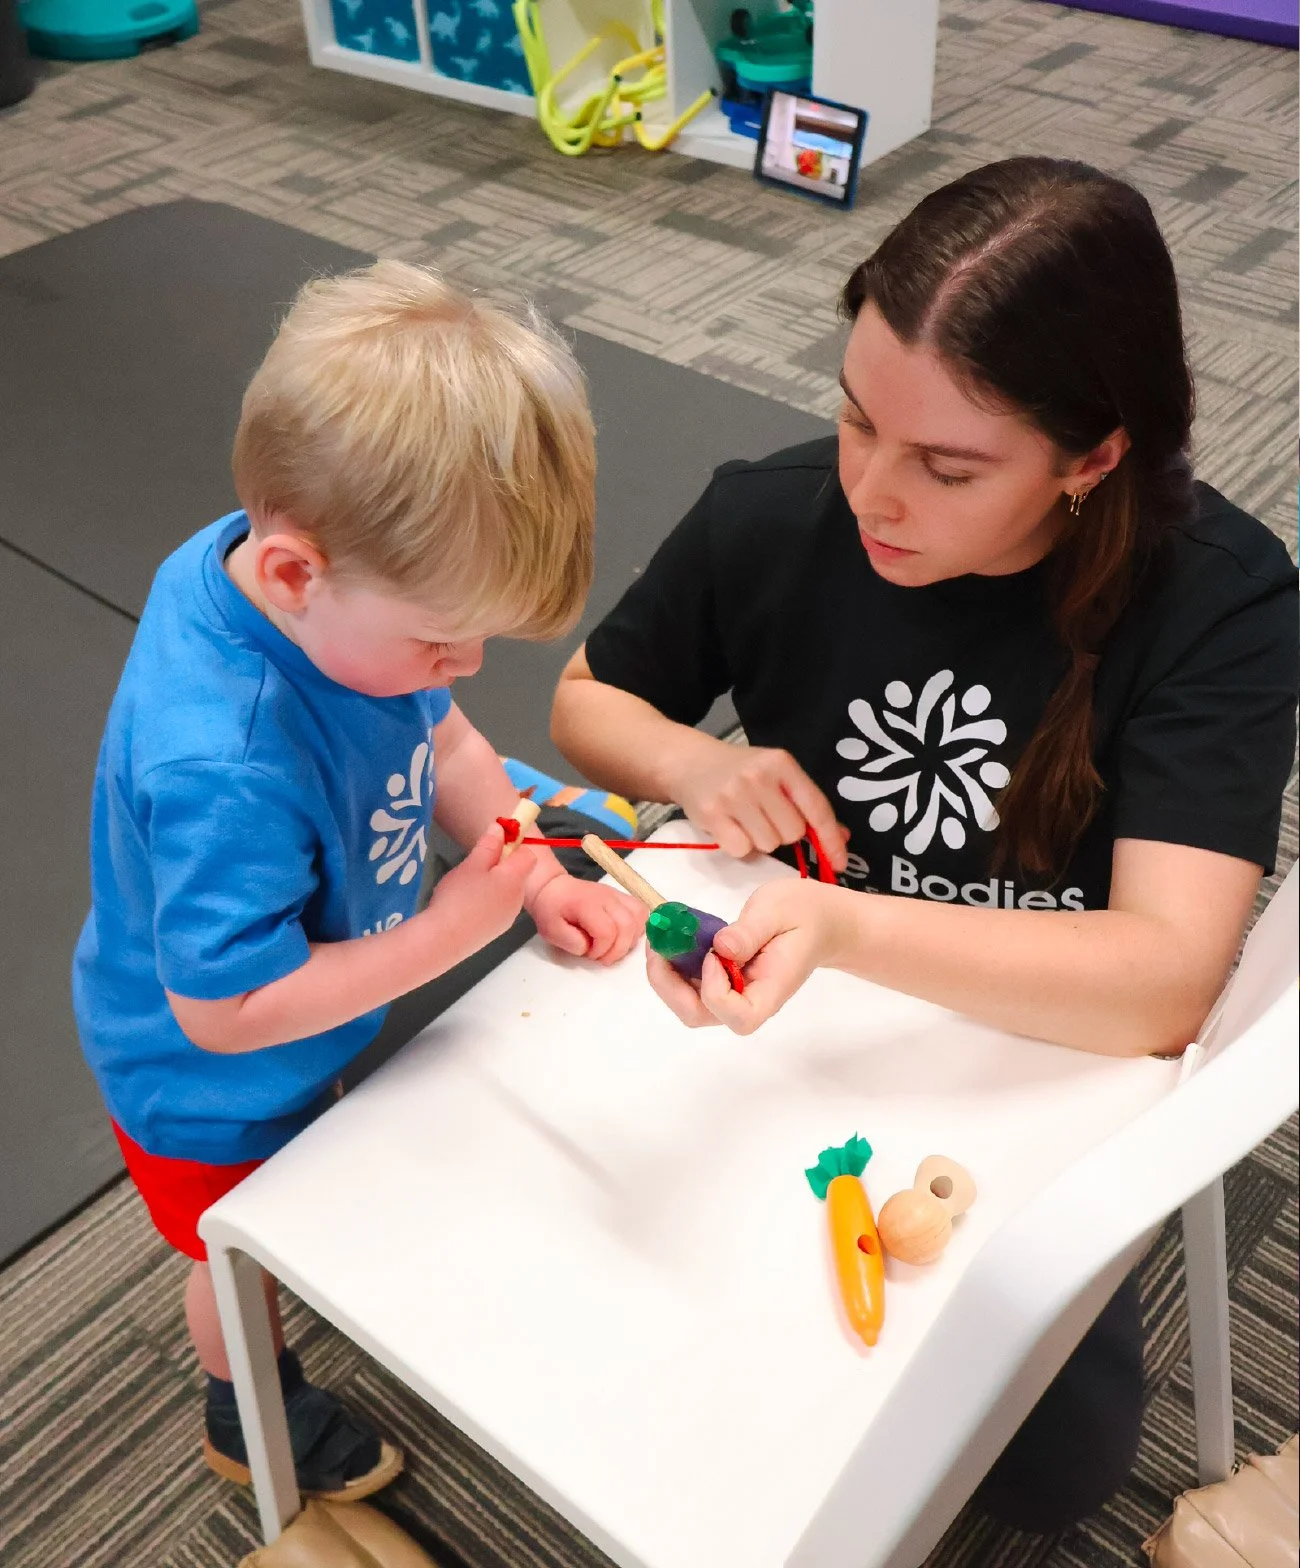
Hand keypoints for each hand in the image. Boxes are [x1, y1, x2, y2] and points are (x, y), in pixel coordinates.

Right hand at [424, 823, 535, 952]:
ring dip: (493, 885)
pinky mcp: (497, 930)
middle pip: (517, 874)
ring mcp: (509, 916)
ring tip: (466, 888)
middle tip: (473, 867)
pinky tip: (466, 907)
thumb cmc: (459, 896)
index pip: (528, 855)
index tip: (494, 844)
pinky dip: (487, 902)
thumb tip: (501, 828)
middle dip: (500, 866)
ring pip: (507, 891)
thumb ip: (489, 845)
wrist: (444, 939)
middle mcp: (518, 898)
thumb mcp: (472, 864)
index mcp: (515, 879)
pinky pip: (498, 908)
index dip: (514, 846)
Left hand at [528, 874, 646, 962]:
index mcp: (587, 904)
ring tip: (614, 946)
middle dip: (618, 949)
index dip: (602, 950)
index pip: (607, 931)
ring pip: (639, 917)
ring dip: (630, 939)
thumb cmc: (551, 910)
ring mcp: (617, 895)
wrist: (553, 889)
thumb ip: (571, 943)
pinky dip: (637, 927)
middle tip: (603, 956)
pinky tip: (624, 935)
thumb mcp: (551, 931)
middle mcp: (606, 897)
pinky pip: (641, 911)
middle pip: (627, 925)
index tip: (590, 954)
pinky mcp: (622, 896)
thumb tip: (589, 949)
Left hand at [646, 880, 849, 1033]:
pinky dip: (670, 965)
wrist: (818, 921)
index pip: (739, 1016)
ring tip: (660, 937)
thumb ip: (751, 930)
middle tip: (660, 944)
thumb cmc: (804, 914)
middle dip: (671, 985)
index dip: (716, 990)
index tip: (713, 951)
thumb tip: (722, 948)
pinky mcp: (720, 981)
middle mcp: (748, 1000)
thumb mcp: (779, 909)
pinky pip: (688, 986)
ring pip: (688, 1004)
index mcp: (772, 990)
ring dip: (665, 975)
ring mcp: (732, 994)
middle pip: (702, 1016)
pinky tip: (668, 937)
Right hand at [672, 738, 849, 872]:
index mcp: (782, 764)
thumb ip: (807, 804)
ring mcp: (734, 795)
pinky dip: (739, 845)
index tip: (840, 863)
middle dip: (784, 833)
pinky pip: (741, 850)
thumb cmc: (740, 772)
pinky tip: (730, 826)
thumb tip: (841, 837)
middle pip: (792, 832)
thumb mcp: (776, 776)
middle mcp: (759, 777)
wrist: (690, 762)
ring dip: (760, 839)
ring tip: (745, 819)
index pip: (817, 808)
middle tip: (766, 817)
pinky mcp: (712, 814)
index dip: (831, 839)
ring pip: (768, 844)